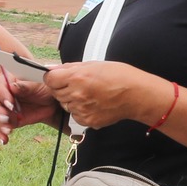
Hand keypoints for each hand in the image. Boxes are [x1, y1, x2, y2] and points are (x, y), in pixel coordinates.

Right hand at [0, 67, 58, 144]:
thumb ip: (27, 86)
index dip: (3, 94)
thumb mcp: (40, 84)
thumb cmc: (46, 87)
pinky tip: (4, 140)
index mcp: (9, 78)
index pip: (0, 85)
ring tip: (8, 130)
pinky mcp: (7, 119)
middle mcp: (3, 92)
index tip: (10, 104)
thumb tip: (13, 87)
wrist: (52, 101)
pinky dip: (1, 133)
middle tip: (6, 119)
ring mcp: (3, 106)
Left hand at [40, 62, 169, 130]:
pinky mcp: (87, 121)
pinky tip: (94, 104)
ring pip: (65, 105)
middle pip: (56, 93)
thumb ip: (70, 67)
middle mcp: (77, 94)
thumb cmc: (120, 77)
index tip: (59, 78)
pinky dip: (80, 111)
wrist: (136, 95)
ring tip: (90, 94)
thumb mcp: (93, 64)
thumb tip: (53, 69)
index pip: (50, 79)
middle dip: (64, 88)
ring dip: (72, 100)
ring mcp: (81, 109)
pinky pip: (75, 115)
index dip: (54, 78)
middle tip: (80, 85)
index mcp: (77, 77)